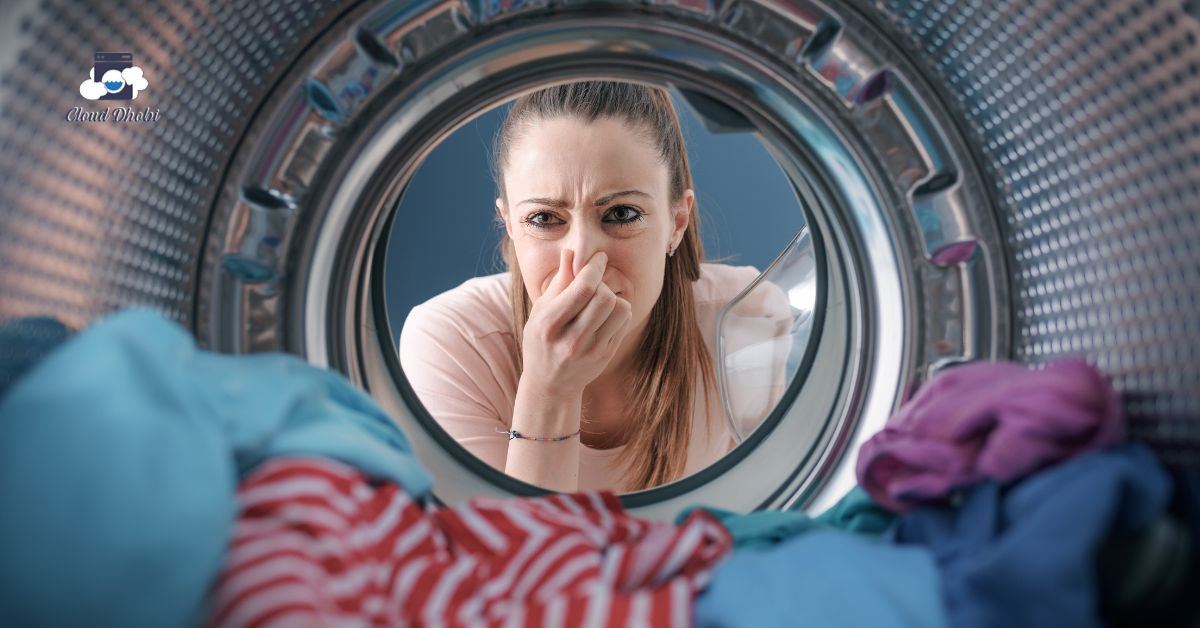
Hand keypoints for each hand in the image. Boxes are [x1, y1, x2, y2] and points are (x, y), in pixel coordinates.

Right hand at [520, 249, 633, 398]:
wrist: (550, 385)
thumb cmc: (541, 340)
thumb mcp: (540, 311)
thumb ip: (558, 282)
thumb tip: (571, 252)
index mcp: (549, 325)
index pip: (583, 288)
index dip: (595, 267)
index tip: (598, 257)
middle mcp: (571, 340)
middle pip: (604, 297)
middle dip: (602, 283)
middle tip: (593, 284)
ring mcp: (591, 351)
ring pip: (620, 308)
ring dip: (613, 297)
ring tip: (598, 301)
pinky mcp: (606, 355)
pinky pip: (623, 321)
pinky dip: (617, 311)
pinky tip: (602, 316)